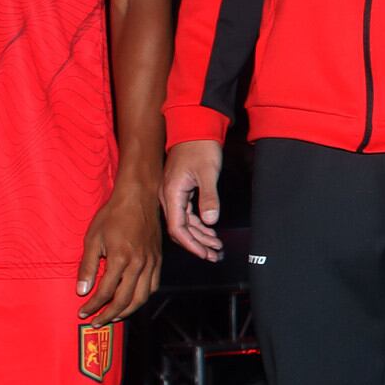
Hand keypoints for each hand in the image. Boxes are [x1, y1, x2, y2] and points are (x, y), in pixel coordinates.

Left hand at [78, 183, 162, 324]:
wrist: (139, 197)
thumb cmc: (113, 215)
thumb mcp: (92, 238)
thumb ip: (87, 266)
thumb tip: (82, 290)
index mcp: (120, 259)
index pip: (105, 292)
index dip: (93, 305)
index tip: (82, 312)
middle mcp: (139, 264)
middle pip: (125, 300)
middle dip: (109, 314)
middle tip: (96, 321)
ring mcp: (151, 263)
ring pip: (142, 297)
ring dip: (127, 311)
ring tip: (113, 316)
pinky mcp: (158, 260)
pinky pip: (153, 286)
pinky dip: (142, 298)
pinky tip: (132, 300)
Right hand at [161, 140, 224, 261]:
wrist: (195, 128)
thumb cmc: (200, 148)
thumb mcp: (208, 173)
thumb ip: (208, 197)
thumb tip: (210, 221)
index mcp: (171, 194)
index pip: (178, 228)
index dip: (191, 244)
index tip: (205, 255)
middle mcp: (169, 197)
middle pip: (181, 229)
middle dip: (198, 244)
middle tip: (215, 256)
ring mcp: (174, 195)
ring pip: (185, 223)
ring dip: (200, 236)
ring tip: (216, 248)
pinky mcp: (181, 191)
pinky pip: (188, 214)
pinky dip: (200, 225)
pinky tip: (211, 232)